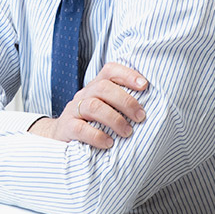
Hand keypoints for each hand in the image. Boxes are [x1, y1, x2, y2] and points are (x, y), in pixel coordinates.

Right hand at [30, 62, 147, 149]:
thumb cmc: (91, 123)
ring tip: (127, 132)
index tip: (144, 85)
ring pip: (93, 106)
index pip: (110, 70)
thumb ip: (122, 105)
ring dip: (114, 119)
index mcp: (96, 87)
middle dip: (126, 101)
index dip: (127, 74)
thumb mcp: (105, 109)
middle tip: (141, 117)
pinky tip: (109, 143)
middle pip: (103, 87)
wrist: (60, 137)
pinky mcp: (66, 128)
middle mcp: (84, 95)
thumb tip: (154, 108)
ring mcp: (73, 110)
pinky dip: (97, 136)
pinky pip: (80, 128)